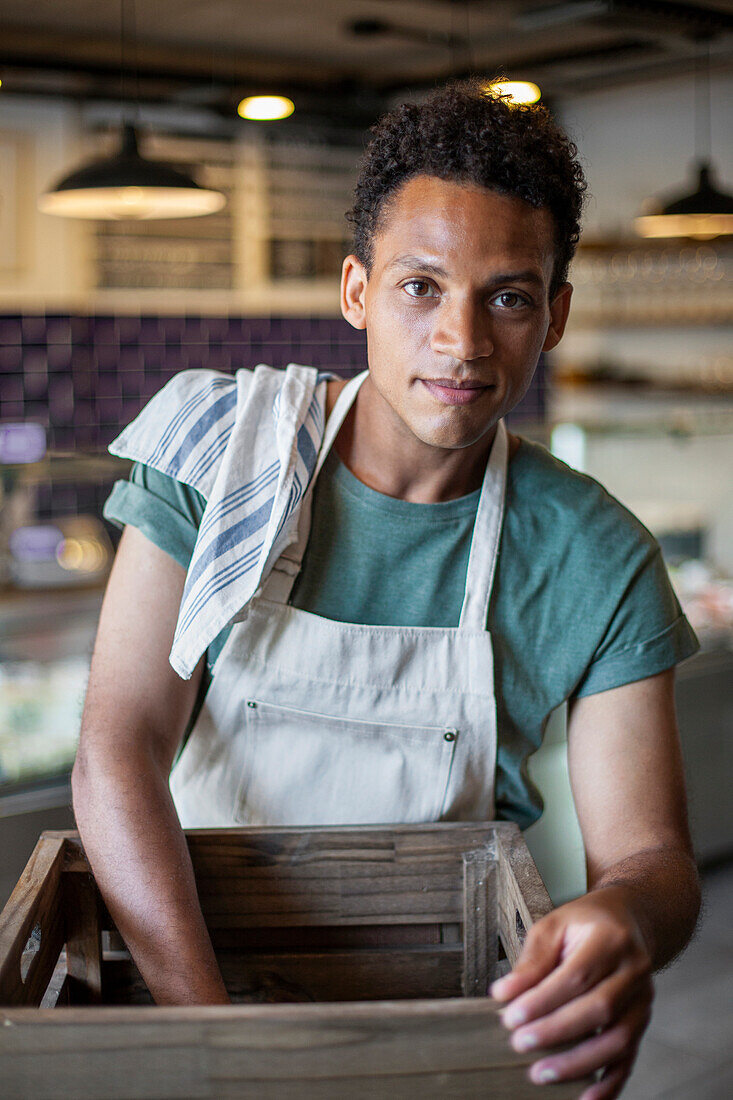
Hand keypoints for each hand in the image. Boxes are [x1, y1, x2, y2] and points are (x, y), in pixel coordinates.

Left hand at [490, 887, 653, 1099]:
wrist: (628, 922)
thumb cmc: (585, 923)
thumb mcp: (555, 926)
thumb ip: (532, 961)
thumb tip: (503, 994)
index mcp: (611, 940)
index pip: (576, 976)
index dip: (542, 1000)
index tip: (510, 1017)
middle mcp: (634, 971)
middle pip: (599, 1009)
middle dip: (556, 1032)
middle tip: (520, 1044)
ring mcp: (643, 1000)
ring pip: (617, 1039)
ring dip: (579, 1063)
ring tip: (541, 1074)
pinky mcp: (642, 1022)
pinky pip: (629, 1058)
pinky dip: (609, 1084)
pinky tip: (585, 1099)